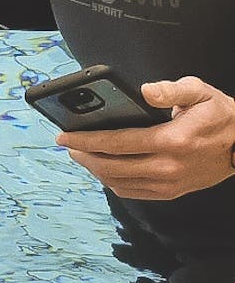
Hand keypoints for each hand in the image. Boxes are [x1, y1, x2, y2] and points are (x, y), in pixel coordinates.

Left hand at [58, 76, 234, 199]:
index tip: (63, 136)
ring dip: (94, 170)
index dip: (85, 140)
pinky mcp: (172, 191)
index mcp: (172, 140)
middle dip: (83, 156)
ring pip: (119, 183)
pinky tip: (104, 168)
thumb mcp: (199, 91)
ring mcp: (170, 183)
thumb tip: (144, 90)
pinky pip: (133, 192)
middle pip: (111, 166)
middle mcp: (168, 166)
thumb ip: (171, 90)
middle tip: (68, 145)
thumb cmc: (219, 115)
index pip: (117, 143)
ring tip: (82, 155)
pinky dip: (112, 182)